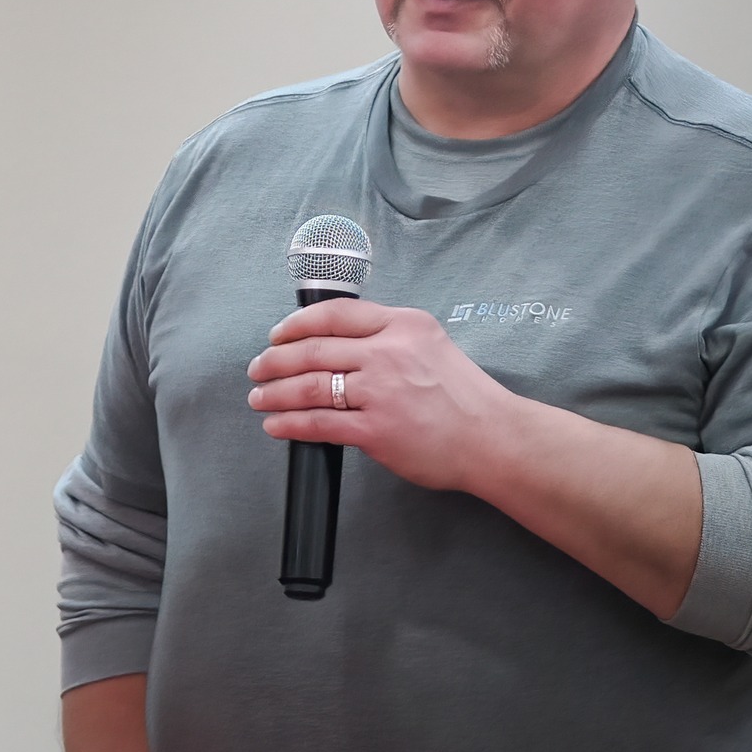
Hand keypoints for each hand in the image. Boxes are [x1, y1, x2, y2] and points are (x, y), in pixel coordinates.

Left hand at [247, 298, 517, 493]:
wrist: (494, 438)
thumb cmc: (464, 398)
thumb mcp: (430, 346)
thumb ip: (389, 340)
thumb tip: (339, 345)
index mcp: (403, 325)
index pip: (336, 314)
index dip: (297, 323)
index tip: (278, 334)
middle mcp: (388, 352)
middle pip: (314, 349)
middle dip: (276, 360)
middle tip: (258, 368)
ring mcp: (380, 391)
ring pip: (309, 386)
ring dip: (275, 392)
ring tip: (259, 398)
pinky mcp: (376, 430)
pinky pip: (318, 423)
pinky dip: (290, 424)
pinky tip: (277, 425)